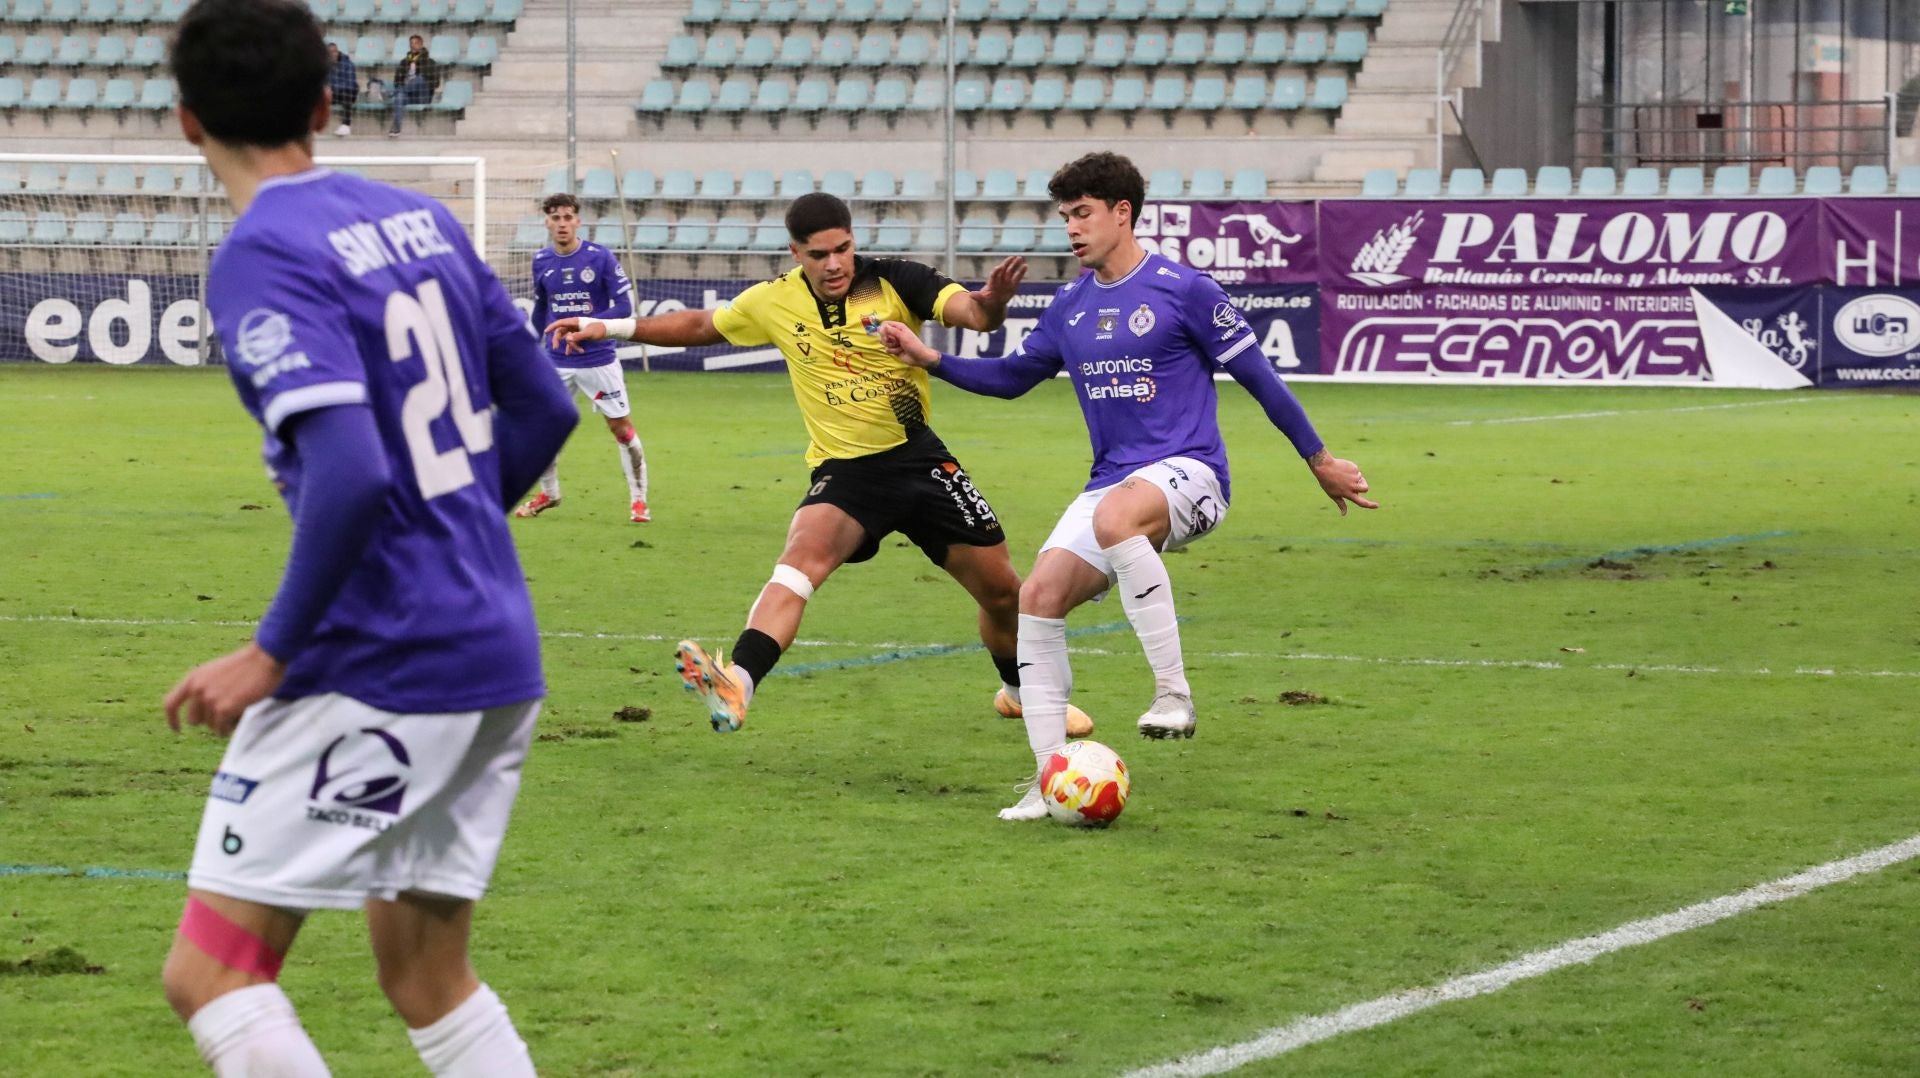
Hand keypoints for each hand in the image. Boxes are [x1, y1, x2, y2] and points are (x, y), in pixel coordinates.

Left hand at [164, 643, 285, 737]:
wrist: (264, 658)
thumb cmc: (247, 664)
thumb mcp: (216, 671)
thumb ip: (204, 687)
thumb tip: (201, 712)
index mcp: (193, 678)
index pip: (170, 703)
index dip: (172, 719)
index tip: (177, 729)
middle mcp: (198, 689)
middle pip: (194, 720)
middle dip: (208, 720)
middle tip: (225, 713)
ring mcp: (210, 699)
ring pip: (210, 726)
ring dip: (223, 722)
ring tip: (238, 709)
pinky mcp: (224, 708)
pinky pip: (221, 729)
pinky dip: (230, 728)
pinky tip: (239, 717)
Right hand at [543, 317, 603, 354]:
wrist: (609, 330)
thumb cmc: (600, 329)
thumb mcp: (589, 333)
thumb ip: (578, 336)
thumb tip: (567, 339)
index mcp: (575, 321)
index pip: (560, 323)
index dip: (552, 327)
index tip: (545, 332)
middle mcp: (575, 325)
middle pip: (561, 332)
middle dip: (558, 340)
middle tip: (556, 348)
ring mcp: (577, 330)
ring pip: (568, 338)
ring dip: (569, 346)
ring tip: (569, 354)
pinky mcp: (581, 335)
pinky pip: (574, 341)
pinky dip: (574, 347)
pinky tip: (575, 352)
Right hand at [878, 321, 939, 367]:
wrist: (918, 357)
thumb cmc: (913, 345)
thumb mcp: (903, 336)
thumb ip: (892, 330)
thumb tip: (882, 326)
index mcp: (898, 327)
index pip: (885, 324)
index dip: (883, 330)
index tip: (886, 335)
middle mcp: (895, 333)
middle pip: (882, 334)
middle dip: (887, 339)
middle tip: (895, 342)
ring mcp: (894, 342)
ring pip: (884, 342)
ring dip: (891, 346)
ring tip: (900, 347)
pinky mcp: (893, 349)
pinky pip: (887, 349)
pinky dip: (893, 351)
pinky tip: (899, 351)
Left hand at [978, 256, 1027, 308]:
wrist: (994, 304)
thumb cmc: (987, 301)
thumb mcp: (982, 300)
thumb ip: (978, 297)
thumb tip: (971, 295)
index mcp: (991, 283)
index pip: (994, 276)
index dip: (996, 272)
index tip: (999, 267)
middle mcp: (999, 280)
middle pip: (1003, 270)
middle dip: (1008, 264)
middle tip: (1012, 257)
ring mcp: (1006, 282)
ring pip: (1011, 271)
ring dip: (1015, 265)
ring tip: (1020, 258)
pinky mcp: (1013, 285)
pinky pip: (1017, 278)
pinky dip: (1021, 272)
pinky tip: (1025, 266)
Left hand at [1308, 451, 1378, 516]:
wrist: (1324, 466)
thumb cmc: (1327, 482)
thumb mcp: (1333, 494)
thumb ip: (1341, 504)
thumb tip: (1343, 514)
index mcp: (1347, 494)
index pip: (1361, 502)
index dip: (1370, 505)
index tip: (1377, 506)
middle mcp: (1352, 487)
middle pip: (1365, 488)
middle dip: (1364, 486)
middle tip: (1357, 483)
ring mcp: (1354, 477)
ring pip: (1360, 478)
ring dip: (1355, 477)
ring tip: (1344, 475)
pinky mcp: (1355, 469)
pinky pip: (1356, 471)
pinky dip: (1351, 470)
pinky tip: (1343, 469)